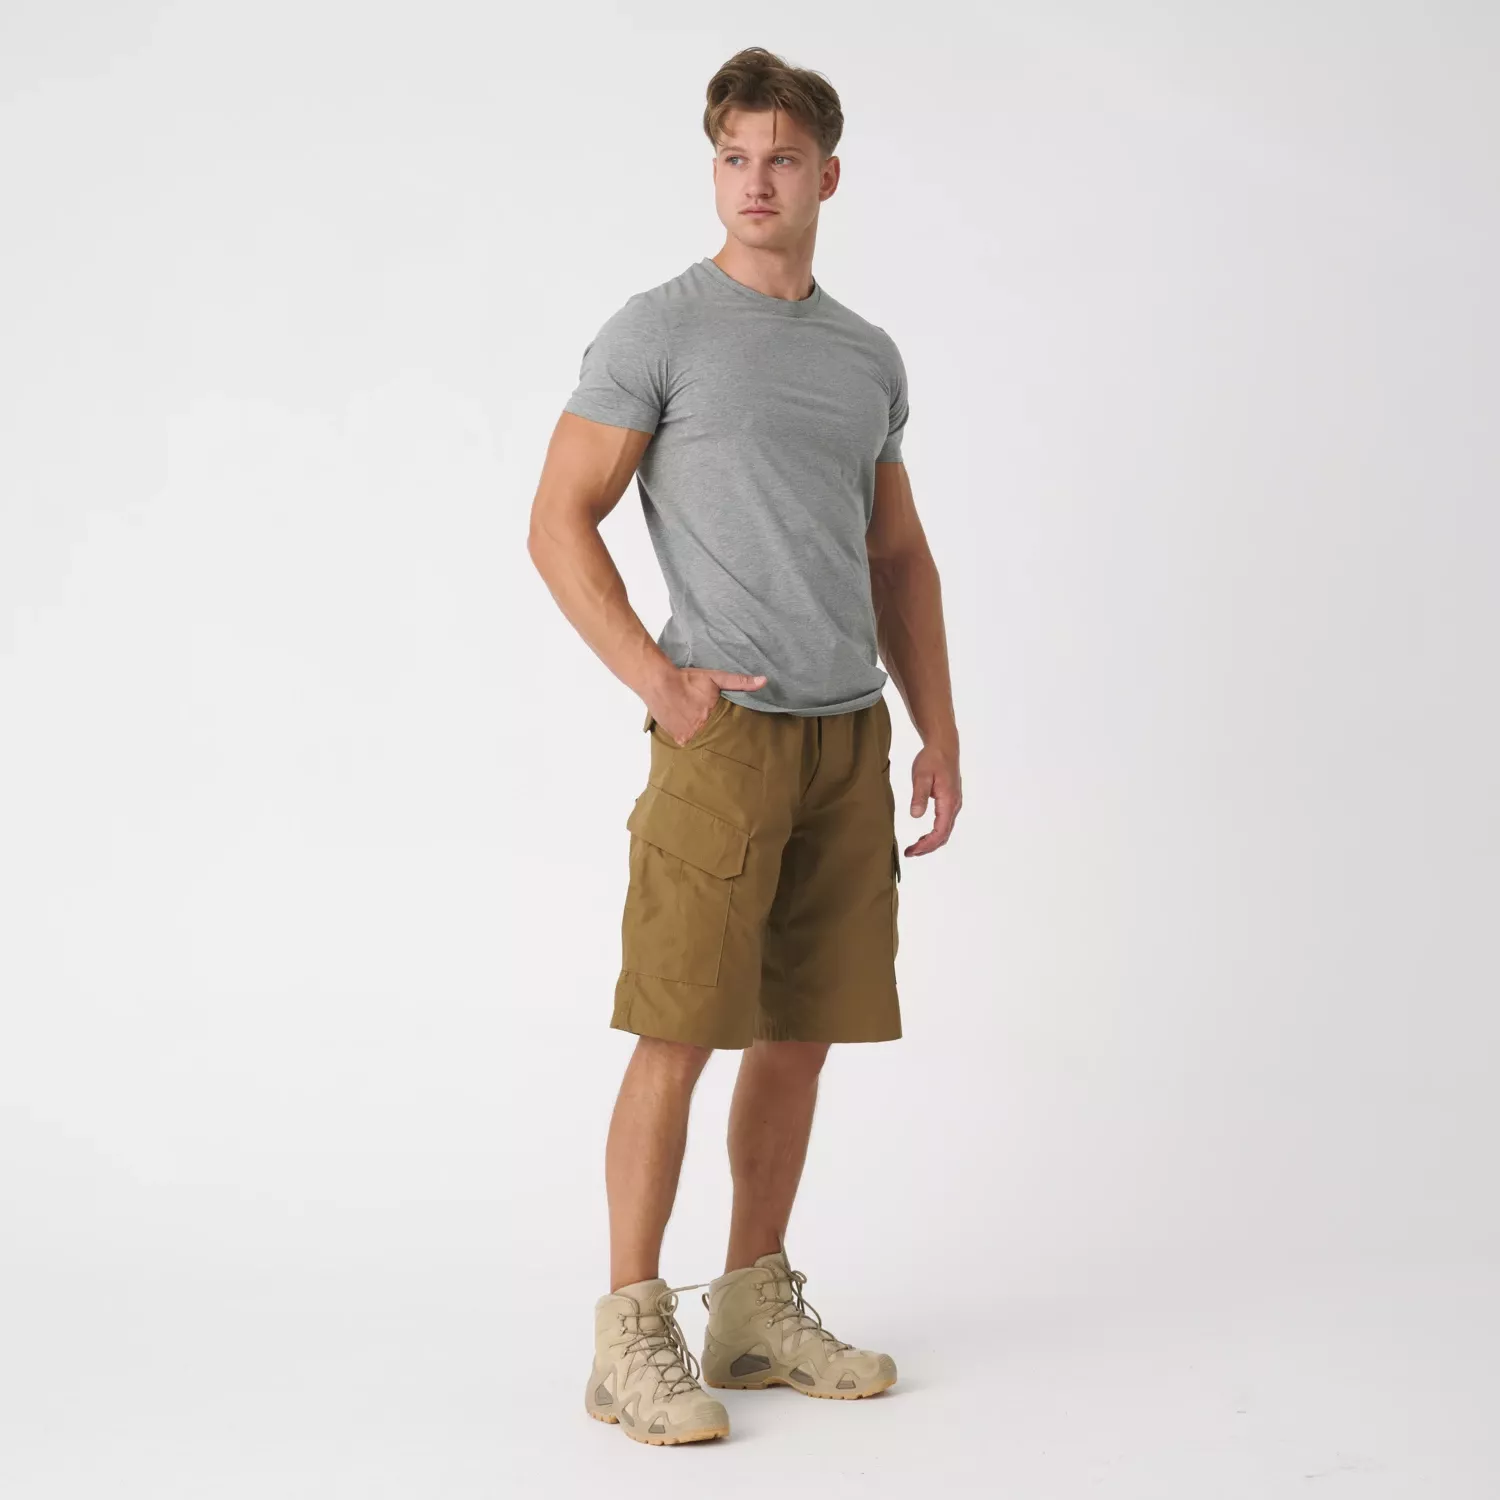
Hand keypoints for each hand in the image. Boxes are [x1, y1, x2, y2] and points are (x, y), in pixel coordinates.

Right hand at [646, 669, 766, 746]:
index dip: (734, 729)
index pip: (731, 728)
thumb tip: (764, 681)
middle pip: (718, 738)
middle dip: (721, 736)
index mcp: (715, 715)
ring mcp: (690, 735)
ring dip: (706, 739)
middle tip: (723, 735)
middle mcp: (703, 728)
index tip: (739, 733)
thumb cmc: (686, 679)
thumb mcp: (715, 677)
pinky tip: (694, 733)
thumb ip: (740, 681)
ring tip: (706, 733)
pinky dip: (692, 739)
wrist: (658, 682)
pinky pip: (690, 744)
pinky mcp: (678, 738)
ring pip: (704, 743)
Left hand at [905, 739, 960, 856]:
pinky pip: (944, 823)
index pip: (940, 831)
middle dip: (928, 847)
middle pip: (944, 835)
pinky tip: (923, 835)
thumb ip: (919, 795)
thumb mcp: (922, 775)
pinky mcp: (950, 801)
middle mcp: (954, 805)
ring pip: (945, 831)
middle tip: (910, 853)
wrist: (944, 746)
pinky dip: (934, 834)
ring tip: (914, 848)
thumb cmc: (932, 759)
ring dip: (931, 842)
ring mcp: (953, 804)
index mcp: (948, 801)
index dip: (926, 845)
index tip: (912, 851)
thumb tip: (916, 815)